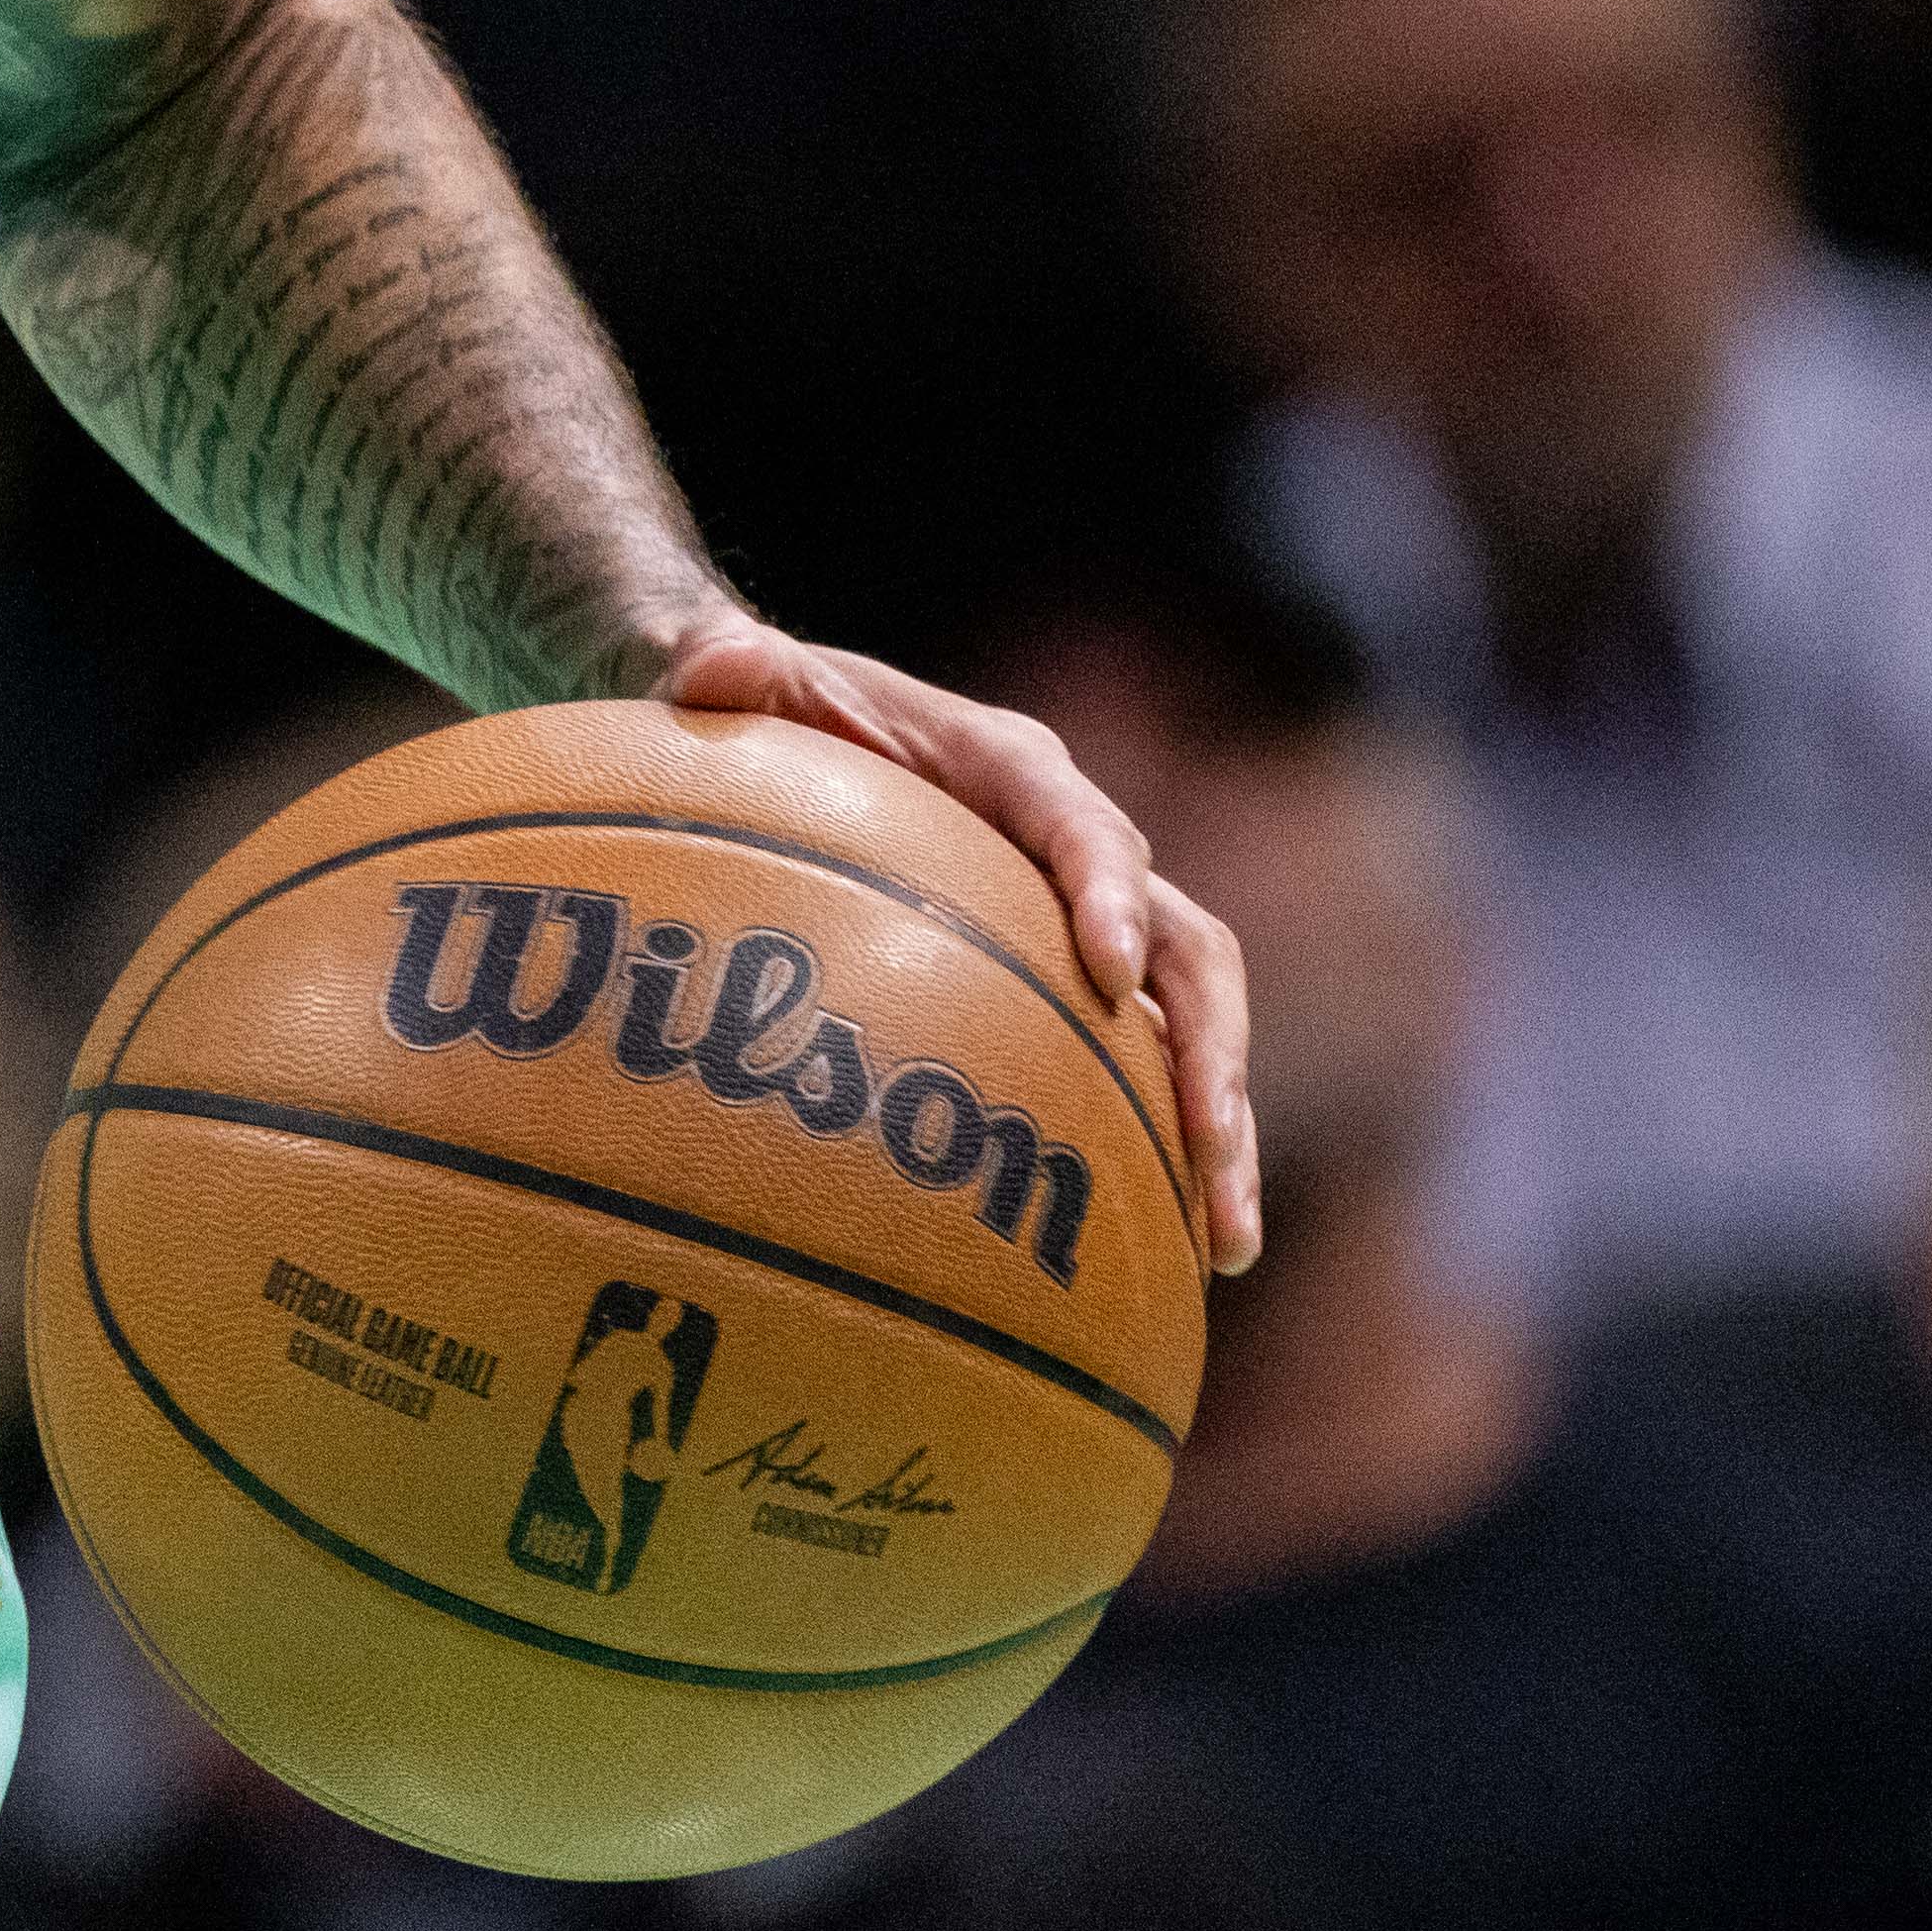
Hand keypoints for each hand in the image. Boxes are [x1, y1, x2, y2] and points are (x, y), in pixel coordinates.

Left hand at [657, 624, 1265, 1275]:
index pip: (1081, 826)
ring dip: (1220, 1129)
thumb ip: (729, 673)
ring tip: (1224, 1250)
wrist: (802, 728)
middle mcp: (1079, 844)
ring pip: (1193, 1024)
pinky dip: (1165, 1155)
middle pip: (1187, 947)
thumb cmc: (771, 712)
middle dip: (1213, 1051)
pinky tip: (1167, 1263)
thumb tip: (707, 666)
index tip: (1108, 976)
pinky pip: (1145, 1069)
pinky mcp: (1082, 987)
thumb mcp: (741, 683)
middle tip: (1211, 1153)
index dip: (1106, 894)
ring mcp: (1094, 919)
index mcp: (1010, 767)